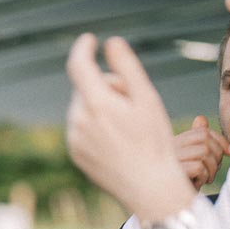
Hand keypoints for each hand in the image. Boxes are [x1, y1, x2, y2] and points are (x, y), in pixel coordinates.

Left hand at [65, 33, 195, 225]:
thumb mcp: (148, 100)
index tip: (90, 40)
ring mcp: (74, 139)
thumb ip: (127, 68)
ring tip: (128, 126)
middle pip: (87, 88)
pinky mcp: (75, 153)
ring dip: (101, 106)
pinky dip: (95, 125)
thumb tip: (110, 42)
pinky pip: (81, 128)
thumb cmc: (155, 142)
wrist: (149, 188)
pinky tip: (118, 140)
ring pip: (83, 108)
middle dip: (107, 87)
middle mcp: (79, 122)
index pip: (78, 65)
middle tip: (134, 103)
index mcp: (97, 105)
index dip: (83, 48)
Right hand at [175, 115, 229, 189]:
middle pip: (205, 138)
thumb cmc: (177, 183)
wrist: (165, 207)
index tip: (229, 152)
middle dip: (217, 154)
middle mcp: (169, 148)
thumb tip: (201, 119)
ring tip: (206, 179)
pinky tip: (197, 184)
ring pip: (204, 151)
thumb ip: (195, 142)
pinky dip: (203, 177)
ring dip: (212, 168)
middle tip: (213, 170)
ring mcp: (169, 159)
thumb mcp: (189, 160)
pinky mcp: (172, 172)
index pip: (201, 131)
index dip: (220, 140)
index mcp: (172, 143)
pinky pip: (199, 167)